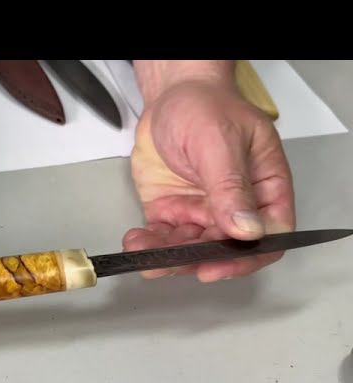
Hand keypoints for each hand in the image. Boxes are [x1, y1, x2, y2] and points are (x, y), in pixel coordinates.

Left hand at [124, 61, 294, 281]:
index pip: (268, 235)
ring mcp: (201, 211)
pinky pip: (163, 237)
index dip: (246, 258)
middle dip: (196, 261)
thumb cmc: (204, 107)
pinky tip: (135, 243)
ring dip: (167, 257)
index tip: (216, 266)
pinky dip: (149, 245)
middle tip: (170, 263)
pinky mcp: (171, 211)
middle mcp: (234, 206)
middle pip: (224, 249)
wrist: (169, 96)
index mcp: (264, 188)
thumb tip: (248, 230)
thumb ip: (231, 186)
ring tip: (144, 254)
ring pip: (190, 249)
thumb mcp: (220, 142)